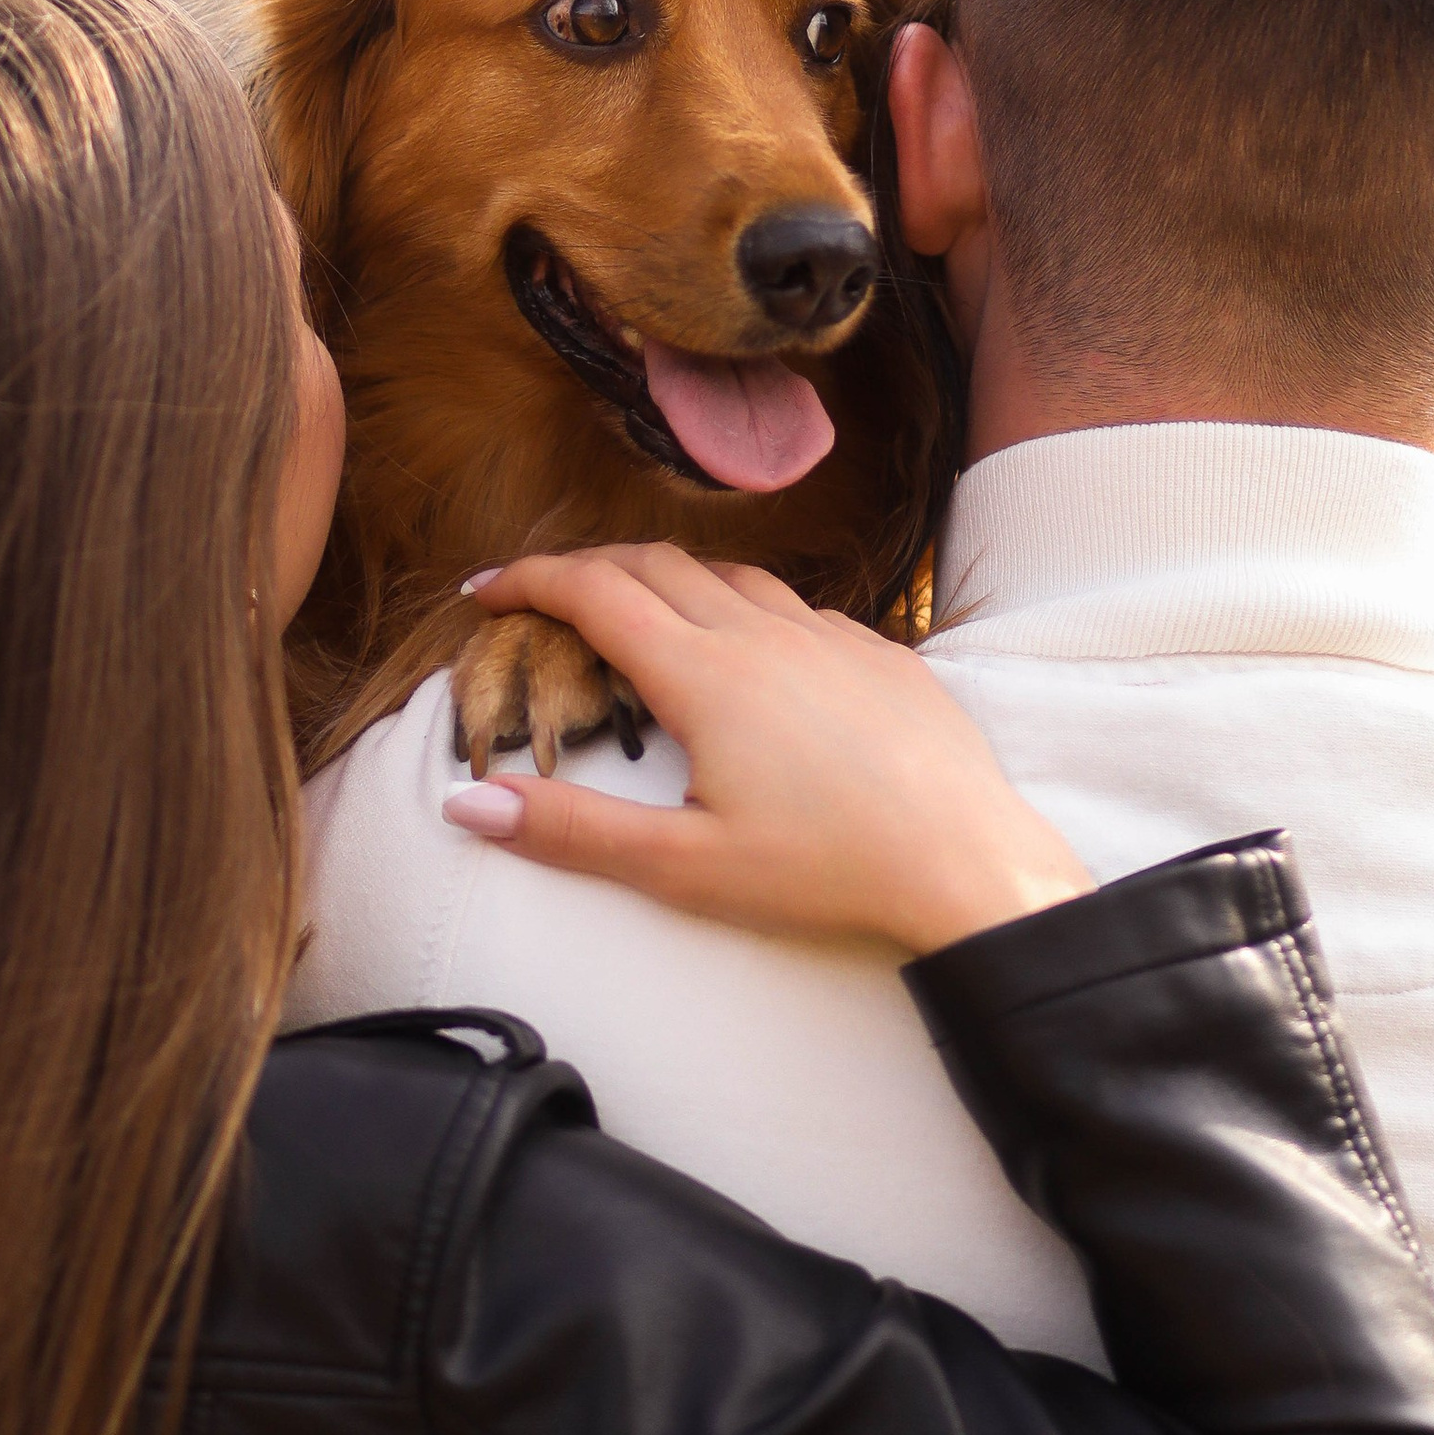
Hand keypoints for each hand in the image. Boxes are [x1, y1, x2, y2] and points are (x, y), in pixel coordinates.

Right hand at [439, 545, 1092, 954]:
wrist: (967, 860)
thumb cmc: (827, 871)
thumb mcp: (685, 867)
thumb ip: (573, 831)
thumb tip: (466, 805)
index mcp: (704, 675)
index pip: (593, 593)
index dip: (528, 579)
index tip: (482, 588)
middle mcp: (762, 633)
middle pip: (653, 564)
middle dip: (585, 566)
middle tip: (541, 593)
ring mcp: (828, 634)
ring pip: (728, 574)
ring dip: (665, 576)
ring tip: (634, 609)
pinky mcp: (880, 651)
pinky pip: (795, 604)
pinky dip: (743, 606)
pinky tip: (748, 650)